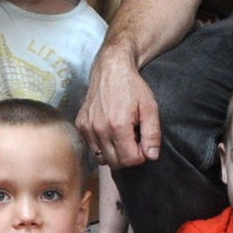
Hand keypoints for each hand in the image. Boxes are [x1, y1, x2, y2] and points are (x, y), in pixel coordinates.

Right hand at [77, 47, 162, 168]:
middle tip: (134, 138)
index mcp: (118, 126)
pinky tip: (110, 131)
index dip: (141, 155)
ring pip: (102, 159)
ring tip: (122, 135)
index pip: (130, 160)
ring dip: (115, 153)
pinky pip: (92, 149)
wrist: (111, 69)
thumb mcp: (150, 107)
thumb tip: (152, 156)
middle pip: (116, 163)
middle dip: (128, 155)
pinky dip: (102, 146)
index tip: (143, 141)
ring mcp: (87, 128)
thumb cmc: (132, 87)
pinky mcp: (81, 125)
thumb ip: (152, 134)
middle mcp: (99, 129)